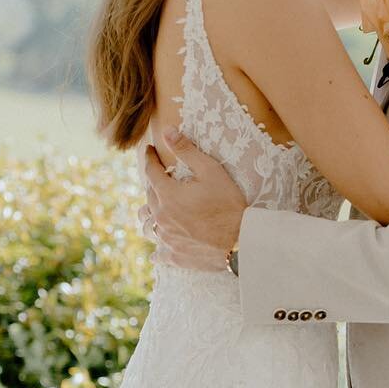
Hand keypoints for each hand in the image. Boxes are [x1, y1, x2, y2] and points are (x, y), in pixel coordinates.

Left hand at [143, 130, 247, 270]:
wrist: (240, 241)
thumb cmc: (228, 204)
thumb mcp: (211, 171)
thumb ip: (187, 151)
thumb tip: (167, 131)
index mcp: (167, 195)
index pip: (151, 171)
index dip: (150, 158)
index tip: (150, 150)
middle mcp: (161, 217)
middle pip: (149, 197)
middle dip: (153, 185)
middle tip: (160, 178)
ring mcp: (167, 239)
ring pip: (147, 225)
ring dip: (150, 215)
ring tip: (156, 210)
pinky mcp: (175, 256)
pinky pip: (158, 252)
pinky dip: (157, 248)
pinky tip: (158, 249)